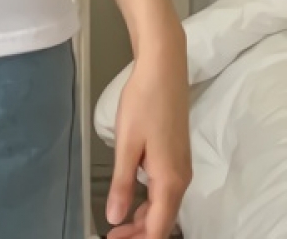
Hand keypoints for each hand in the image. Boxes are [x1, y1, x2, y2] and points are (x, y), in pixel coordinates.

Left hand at [107, 29, 191, 238]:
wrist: (163, 71)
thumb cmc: (143, 103)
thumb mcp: (127, 144)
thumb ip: (122, 183)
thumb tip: (115, 217)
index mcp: (169, 180)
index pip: (158, 226)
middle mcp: (180, 179)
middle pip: (162, 219)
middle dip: (139, 232)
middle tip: (112, 237)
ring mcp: (180, 167)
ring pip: (163, 204)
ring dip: (143, 218)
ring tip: (118, 224)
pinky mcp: (175, 156)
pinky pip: (164, 189)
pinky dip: (148, 201)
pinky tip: (132, 198)